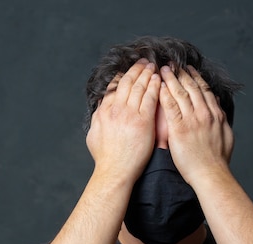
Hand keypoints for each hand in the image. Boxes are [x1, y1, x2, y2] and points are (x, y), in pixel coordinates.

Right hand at [86, 59, 160, 183]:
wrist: (115, 171)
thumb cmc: (105, 158)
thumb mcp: (93, 134)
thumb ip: (97, 118)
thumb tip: (100, 108)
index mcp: (104, 111)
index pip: (113, 87)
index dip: (122, 76)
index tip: (128, 71)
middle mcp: (116, 109)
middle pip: (127, 83)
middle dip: (136, 70)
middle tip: (144, 62)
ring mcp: (130, 114)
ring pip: (139, 87)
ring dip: (146, 74)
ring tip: (153, 66)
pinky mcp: (143, 121)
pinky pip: (150, 98)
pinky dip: (154, 86)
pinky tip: (158, 79)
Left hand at [158, 65, 233, 184]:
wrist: (211, 174)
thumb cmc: (218, 160)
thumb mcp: (226, 136)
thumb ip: (222, 120)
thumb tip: (218, 108)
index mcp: (216, 114)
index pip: (204, 90)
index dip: (195, 77)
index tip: (188, 69)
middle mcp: (205, 113)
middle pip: (192, 87)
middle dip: (181, 73)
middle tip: (172, 64)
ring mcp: (192, 120)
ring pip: (180, 93)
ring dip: (171, 79)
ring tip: (163, 69)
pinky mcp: (180, 128)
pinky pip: (170, 107)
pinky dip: (165, 94)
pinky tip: (159, 86)